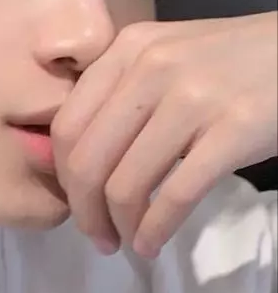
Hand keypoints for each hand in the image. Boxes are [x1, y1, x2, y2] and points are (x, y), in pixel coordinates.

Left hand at [51, 12, 277, 257]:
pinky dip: (155, 229)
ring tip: (128, 242)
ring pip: (125, 184)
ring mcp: (192, 98)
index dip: (62, 178)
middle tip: (99, 236)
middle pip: (86, 160)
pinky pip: (174, 195)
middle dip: (85, 212)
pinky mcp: (232, 130)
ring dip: (119, 226)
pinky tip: (153, 242)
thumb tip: (61, 160)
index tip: (78, 204)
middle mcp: (151, 67)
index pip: (66, 126)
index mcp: (126, 49)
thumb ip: (116, 96)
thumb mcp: (163, 59)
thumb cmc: (231, 64)